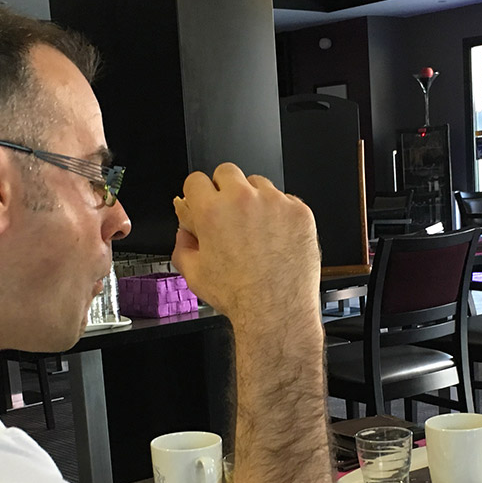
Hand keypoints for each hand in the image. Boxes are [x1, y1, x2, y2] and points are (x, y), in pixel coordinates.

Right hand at [171, 163, 319, 325]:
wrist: (276, 311)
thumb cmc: (240, 296)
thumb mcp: (195, 275)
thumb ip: (183, 247)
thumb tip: (185, 234)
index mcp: (212, 212)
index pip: (196, 180)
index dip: (197, 193)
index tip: (203, 201)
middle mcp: (243, 201)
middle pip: (227, 172)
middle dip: (224, 189)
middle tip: (229, 212)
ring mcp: (274, 203)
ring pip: (259, 184)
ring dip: (254, 199)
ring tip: (256, 229)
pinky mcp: (298, 212)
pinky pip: (286, 200)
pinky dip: (280, 213)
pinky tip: (276, 237)